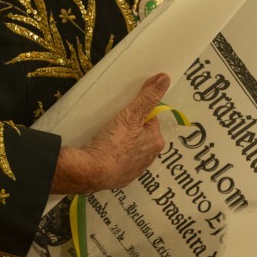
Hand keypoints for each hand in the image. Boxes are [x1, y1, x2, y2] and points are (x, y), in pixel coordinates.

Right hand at [52, 73, 169, 194]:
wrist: (91, 171)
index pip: (150, 120)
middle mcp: (150, 158)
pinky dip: (114, 156)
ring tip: (107, 137)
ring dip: (122, 142)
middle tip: (114, 124)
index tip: (124, 112)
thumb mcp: (131, 114)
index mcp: (156, 142)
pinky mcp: (121, 179)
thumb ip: (148, 97)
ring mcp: (135, 171)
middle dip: (130, 128)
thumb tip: (165, 78)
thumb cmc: (114, 142)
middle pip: (141, 134)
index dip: (137, 113)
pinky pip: (119, 162)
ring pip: (130, 149)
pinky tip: (104, 151)